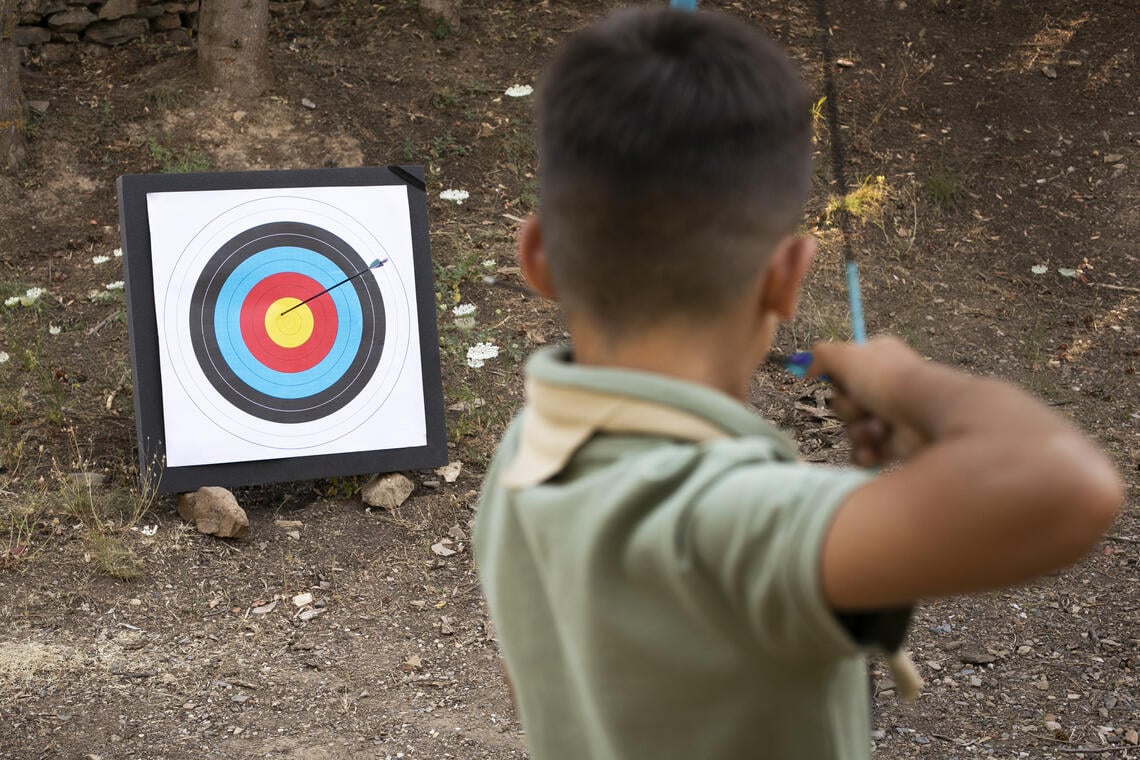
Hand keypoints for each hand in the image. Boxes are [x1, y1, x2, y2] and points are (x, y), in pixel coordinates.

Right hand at [808, 337, 930, 466]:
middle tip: (862, 407)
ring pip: (853, 429)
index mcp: (879, 359)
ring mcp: (893, 415)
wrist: (927, 417)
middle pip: (845, 402)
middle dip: (848, 410)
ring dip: (859, 432)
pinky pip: (865, 452)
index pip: (845, 369)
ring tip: (877, 430)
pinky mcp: (896, 444)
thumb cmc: (888, 381)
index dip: (837, 379)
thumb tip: (804, 366)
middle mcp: (887, 386)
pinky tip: (874, 451)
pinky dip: (866, 453)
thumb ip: (820, 356)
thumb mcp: (847, 356)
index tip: (836, 380)